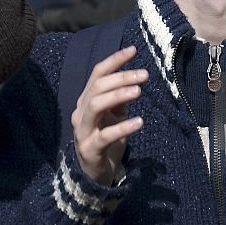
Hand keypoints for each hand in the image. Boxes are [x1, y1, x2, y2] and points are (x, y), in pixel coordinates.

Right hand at [71, 45, 146, 185]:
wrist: (94, 174)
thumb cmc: (106, 141)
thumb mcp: (114, 116)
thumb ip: (119, 98)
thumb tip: (135, 76)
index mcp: (86, 100)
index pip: (97, 74)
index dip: (114, 60)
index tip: (133, 50)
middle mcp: (81, 112)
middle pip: (97, 87)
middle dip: (121, 77)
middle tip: (144, 74)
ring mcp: (83, 130)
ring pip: (95, 106)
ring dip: (117, 95)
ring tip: (139, 91)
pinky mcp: (89, 149)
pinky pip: (105, 136)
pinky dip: (123, 127)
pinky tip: (139, 121)